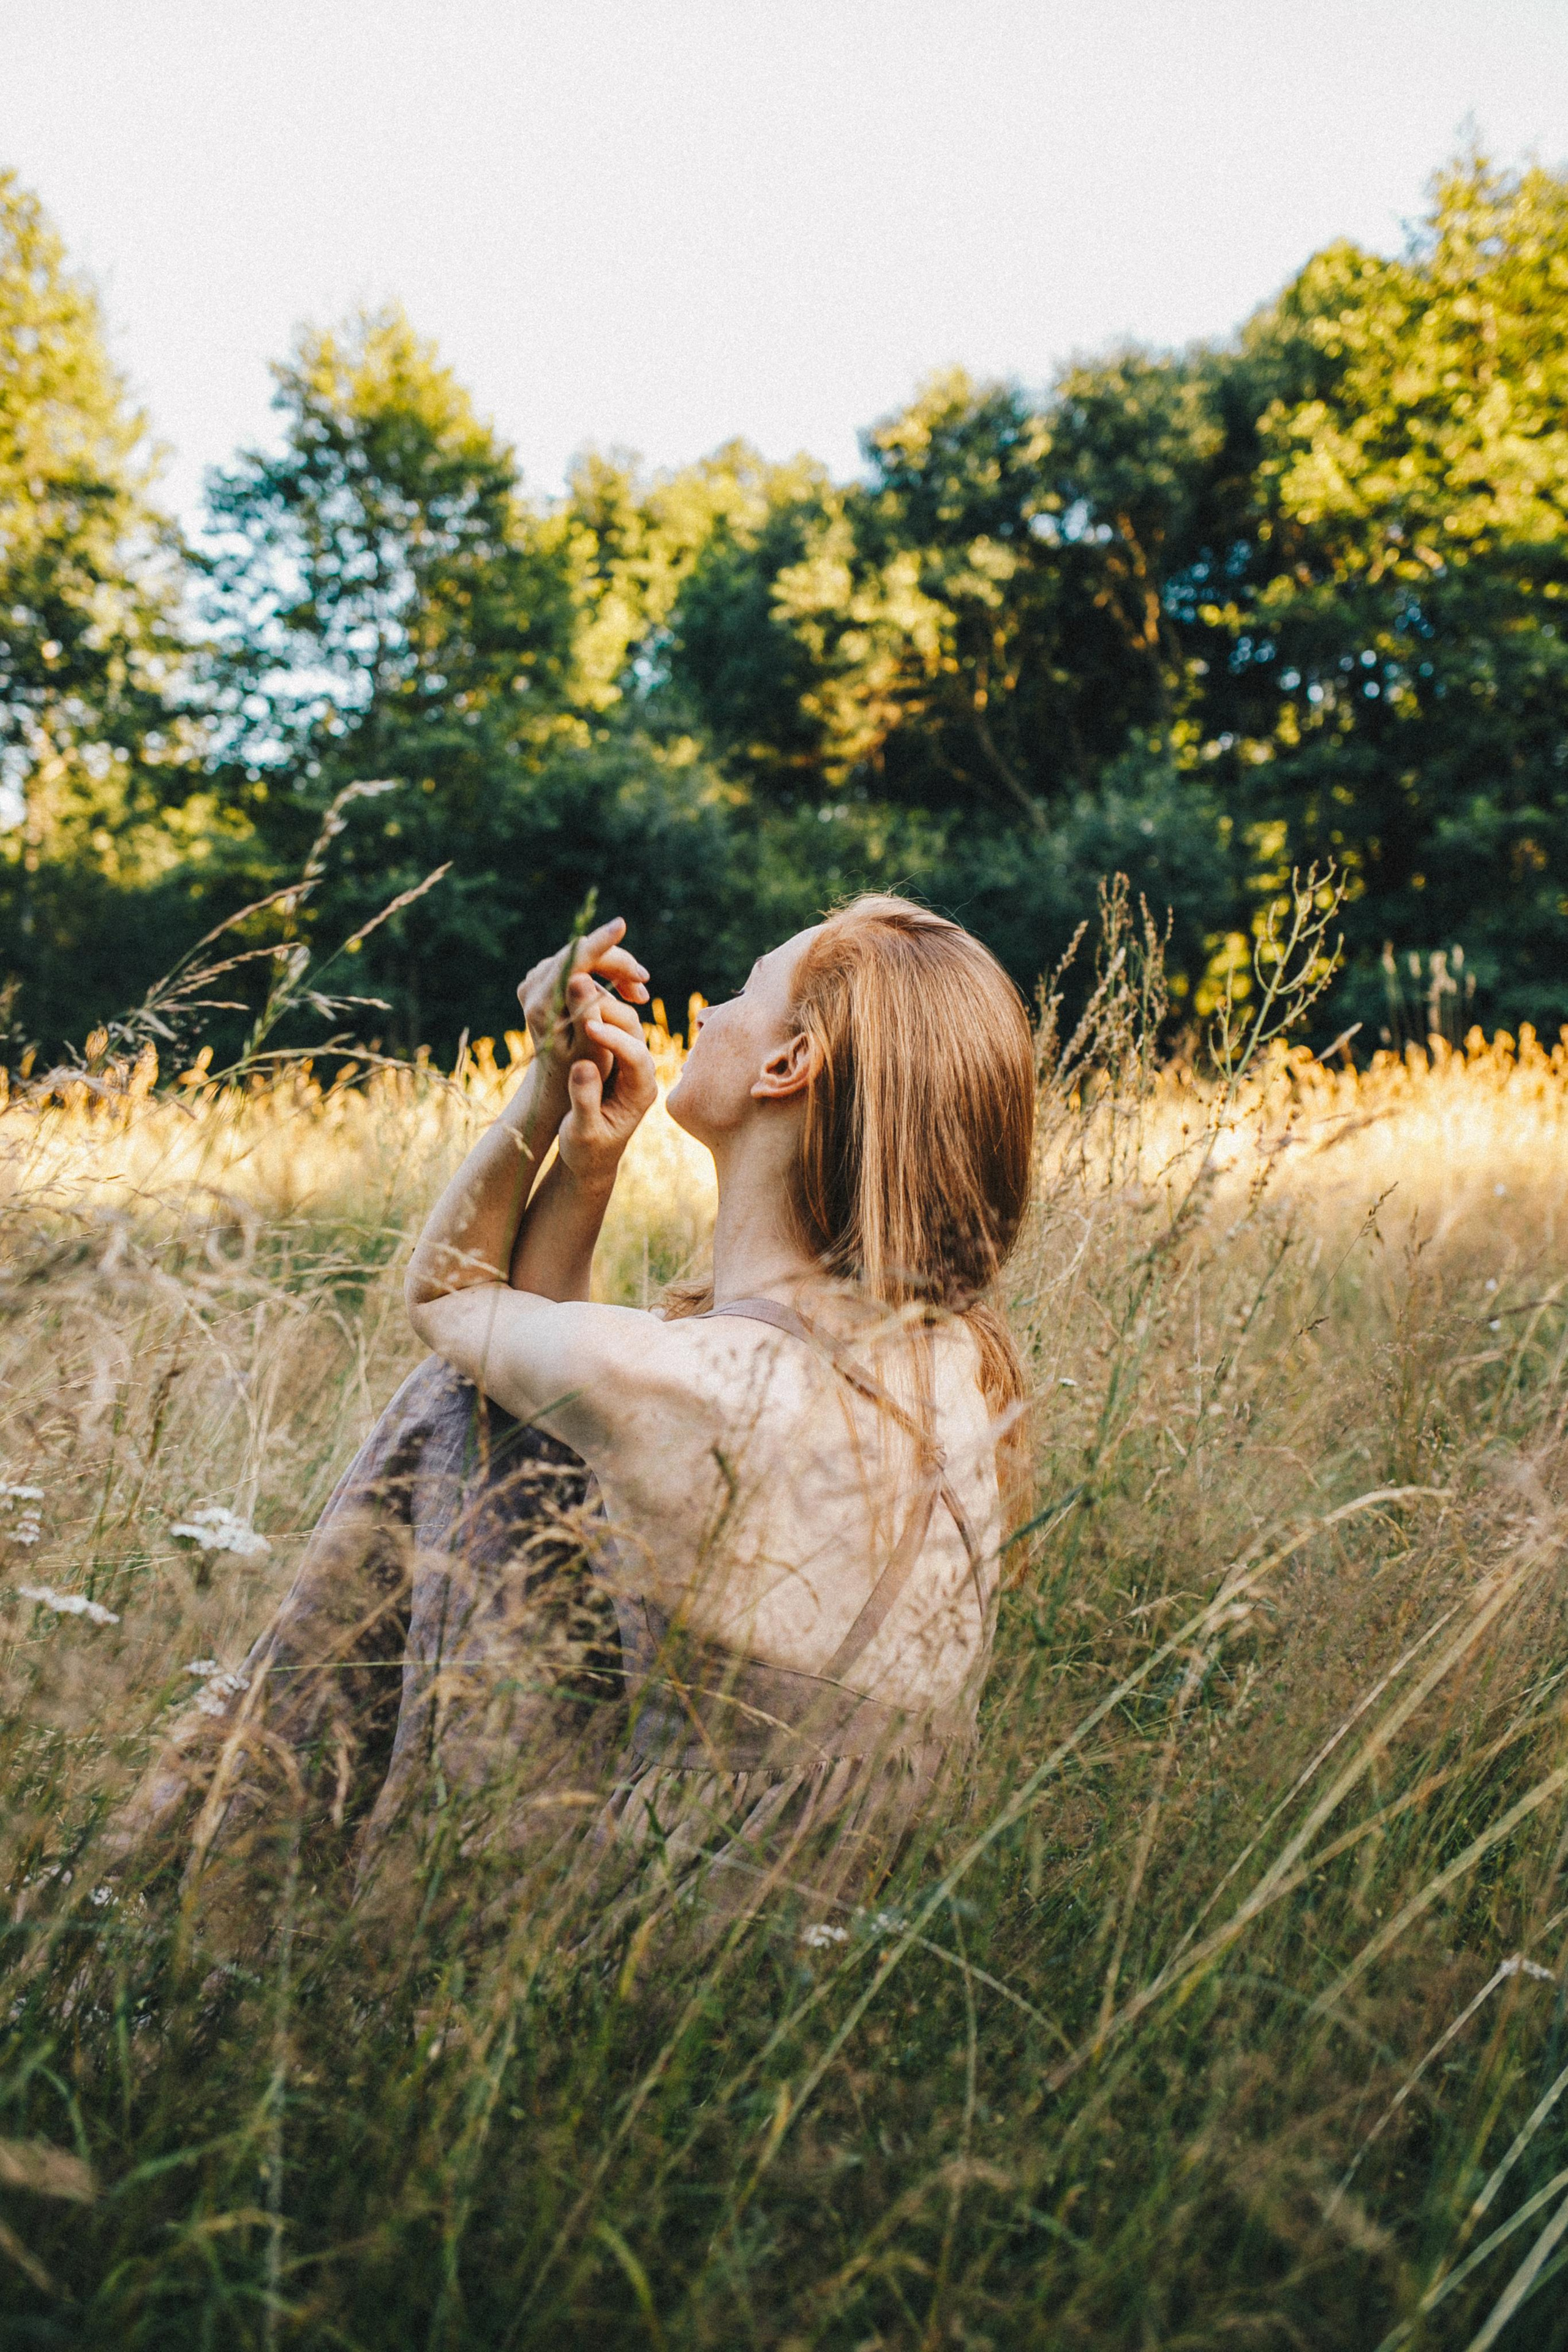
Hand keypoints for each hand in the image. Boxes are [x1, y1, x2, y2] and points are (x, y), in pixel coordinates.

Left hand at [518, 917, 649, 1071]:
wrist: (561, 1076)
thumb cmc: (581, 1070)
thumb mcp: (589, 1049)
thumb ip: (585, 1014)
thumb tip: (581, 976)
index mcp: (542, 1004)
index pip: (572, 961)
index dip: (599, 942)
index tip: (620, 925)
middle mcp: (533, 986)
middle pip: (580, 954)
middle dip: (617, 964)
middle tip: (645, 985)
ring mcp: (537, 980)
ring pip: (583, 956)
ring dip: (614, 970)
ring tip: (639, 995)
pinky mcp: (546, 978)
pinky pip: (580, 963)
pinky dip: (604, 972)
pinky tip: (623, 991)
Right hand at [557, 992, 658, 1186]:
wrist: (589, 1155)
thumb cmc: (586, 1150)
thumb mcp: (582, 1133)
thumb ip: (584, 1102)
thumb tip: (583, 1066)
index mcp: (641, 1092)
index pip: (636, 1056)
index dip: (614, 1039)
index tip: (587, 1027)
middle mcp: (640, 1070)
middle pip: (632, 1029)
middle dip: (605, 1012)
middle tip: (574, 1001)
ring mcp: (627, 1057)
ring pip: (620, 1018)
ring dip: (595, 1004)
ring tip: (566, 996)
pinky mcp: (612, 1050)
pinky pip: (605, 1020)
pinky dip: (586, 1009)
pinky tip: (563, 1003)